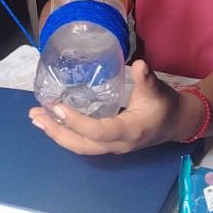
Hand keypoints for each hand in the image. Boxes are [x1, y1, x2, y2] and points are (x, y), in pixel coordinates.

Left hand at [29, 61, 193, 154]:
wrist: (176, 123)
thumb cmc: (165, 105)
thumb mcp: (157, 90)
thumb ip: (146, 79)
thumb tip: (140, 64)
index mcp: (130, 131)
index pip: (98, 132)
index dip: (76, 121)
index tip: (57, 107)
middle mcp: (118, 144)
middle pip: (82, 145)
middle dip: (57, 132)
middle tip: (35, 115)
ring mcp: (112, 147)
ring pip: (80, 147)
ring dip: (57, 134)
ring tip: (36, 118)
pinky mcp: (108, 144)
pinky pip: (84, 143)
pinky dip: (65, 133)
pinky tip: (52, 122)